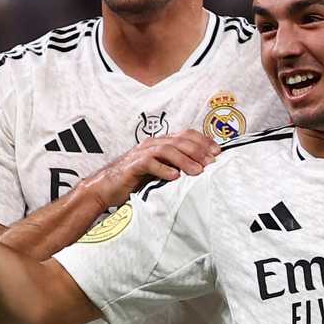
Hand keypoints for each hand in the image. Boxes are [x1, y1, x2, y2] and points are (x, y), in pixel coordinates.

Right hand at [83, 130, 220, 207]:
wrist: (106, 188)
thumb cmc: (136, 181)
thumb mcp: (160, 171)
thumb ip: (176, 166)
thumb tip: (203, 170)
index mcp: (160, 142)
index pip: (185, 135)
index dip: (203, 141)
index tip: (218, 152)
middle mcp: (152, 144)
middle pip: (179, 140)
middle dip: (198, 150)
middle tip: (212, 163)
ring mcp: (141, 153)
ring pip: (167, 150)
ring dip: (185, 160)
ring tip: (198, 172)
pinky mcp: (132, 165)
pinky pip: (150, 163)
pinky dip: (164, 169)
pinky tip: (175, 177)